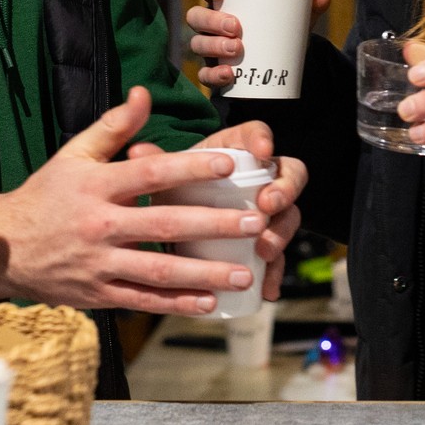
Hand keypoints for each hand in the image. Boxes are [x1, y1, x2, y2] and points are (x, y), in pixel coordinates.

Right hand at [0, 88, 271, 314]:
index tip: (228, 166)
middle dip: (213, 226)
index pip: (150, 174)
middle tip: (254, 224)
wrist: (4, 247)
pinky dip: (177, 303)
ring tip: (244, 272)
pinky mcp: (99, 293)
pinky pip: (143, 300)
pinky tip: (209, 302)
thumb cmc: (46, 196)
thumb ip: (113, 127)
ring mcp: (100, 264)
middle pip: (164, 225)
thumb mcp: (74, 155)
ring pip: (159, 271)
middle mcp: (100, 226)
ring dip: (205, 273)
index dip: (189, 168)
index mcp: (97, 186)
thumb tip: (144, 94)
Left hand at [130, 118, 304, 300]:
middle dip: (283, 189)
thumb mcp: (163, 176)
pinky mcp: (265, 242)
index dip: (263, 139)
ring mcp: (268, 212)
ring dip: (281, 233)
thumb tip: (136, 152)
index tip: (262, 150)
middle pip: (288, 175)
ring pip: (287, 216)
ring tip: (264, 250)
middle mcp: (260, 178)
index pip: (256, 135)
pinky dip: (275, 273)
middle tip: (268, 204)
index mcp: (235, 152)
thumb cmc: (174, 189)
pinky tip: (267, 289)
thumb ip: (155, 161)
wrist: (176, 225)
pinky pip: (280, 256)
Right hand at [184, 0, 331, 89]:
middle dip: (212, 20)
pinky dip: (214, 75)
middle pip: (195, 16)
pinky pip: (205, 74)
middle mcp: (209, 21)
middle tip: (236, 26)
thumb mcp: (293, 13)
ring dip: (214, 46)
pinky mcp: (213, 70)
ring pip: (197, 44)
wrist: (278, 61)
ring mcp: (208, 46)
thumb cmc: (277, 25)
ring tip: (236, 48)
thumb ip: (308, 3)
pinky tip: (230, 75)